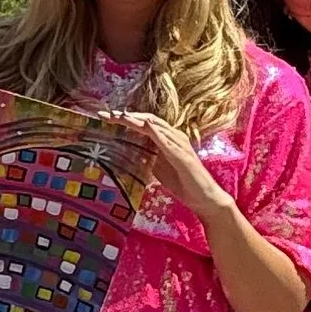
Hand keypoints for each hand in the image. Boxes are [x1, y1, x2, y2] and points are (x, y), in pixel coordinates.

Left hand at [104, 109, 226, 222]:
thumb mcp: (158, 168)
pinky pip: (168, 141)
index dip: (126, 119)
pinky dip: (156, 132)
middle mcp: (174, 137)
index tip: (106, 117)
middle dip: (126, 116)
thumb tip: (128, 152)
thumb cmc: (182, 183)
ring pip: (156, 127)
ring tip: (120, 116)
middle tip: (106, 114)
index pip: (144, 124)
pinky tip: (145, 126)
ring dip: (137, 120)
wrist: (203, 197)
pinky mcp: (183, 155)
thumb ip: (146, 157)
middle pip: (148, 120)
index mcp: (167, 139)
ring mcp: (179, 144)